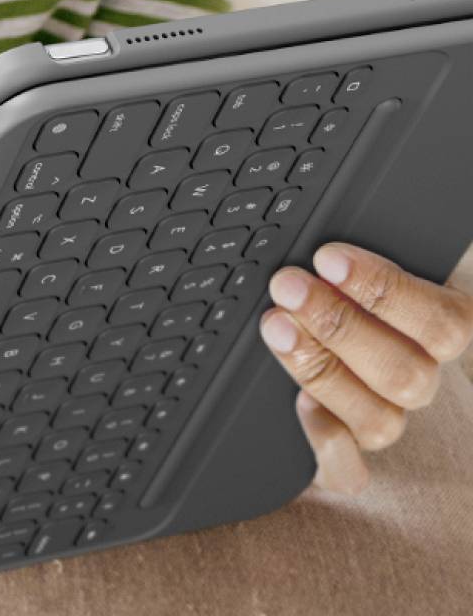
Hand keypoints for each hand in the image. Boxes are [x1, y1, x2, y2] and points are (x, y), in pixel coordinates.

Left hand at [260, 241, 472, 491]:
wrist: (329, 331)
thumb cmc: (340, 284)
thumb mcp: (355, 265)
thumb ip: (354, 261)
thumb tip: (324, 242)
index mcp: (437, 329)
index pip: (442, 322)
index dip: (385, 291)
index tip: (328, 258)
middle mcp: (418, 378)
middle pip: (407, 373)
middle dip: (339, 326)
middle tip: (287, 285)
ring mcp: (388, 420)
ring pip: (380, 419)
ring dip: (322, 370)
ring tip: (275, 325)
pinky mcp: (351, 456)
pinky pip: (353, 473)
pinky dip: (329, 446)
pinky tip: (301, 408)